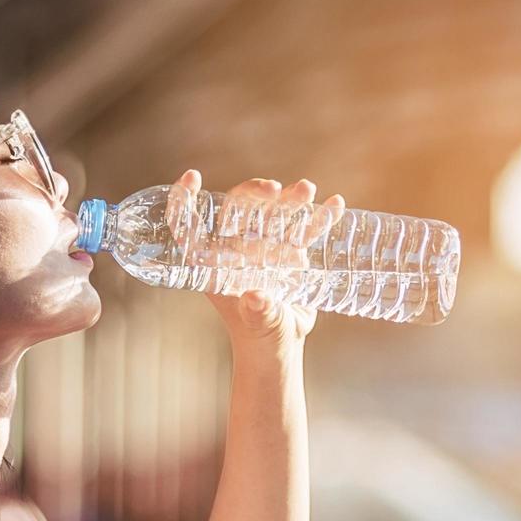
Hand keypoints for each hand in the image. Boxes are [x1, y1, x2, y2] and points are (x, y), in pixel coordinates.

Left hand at [170, 169, 344, 353]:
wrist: (282, 344)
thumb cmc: (259, 335)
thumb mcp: (257, 323)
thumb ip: (257, 310)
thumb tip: (256, 298)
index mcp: (214, 261)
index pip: (190, 226)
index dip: (184, 200)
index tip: (192, 177)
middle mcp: (237, 248)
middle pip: (240, 208)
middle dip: (255, 192)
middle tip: (274, 189)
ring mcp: (266, 246)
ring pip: (275, 213)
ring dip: (290, 198)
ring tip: (306, 189)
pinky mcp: (292, 252)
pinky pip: (305, 229)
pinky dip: (320, 217)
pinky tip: (335, 204)